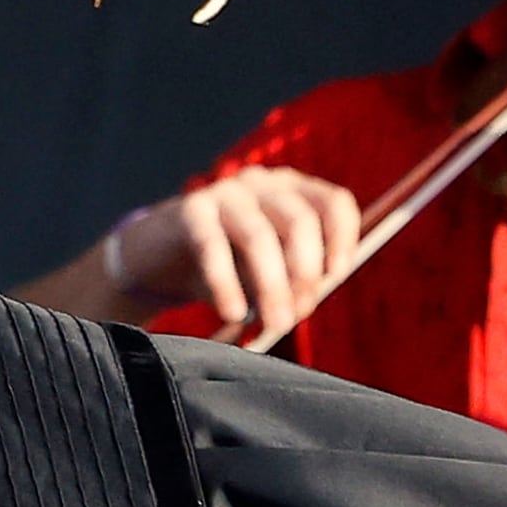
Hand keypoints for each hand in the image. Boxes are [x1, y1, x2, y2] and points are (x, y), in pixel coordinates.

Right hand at [103, 167, 359, 340]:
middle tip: (296, 315)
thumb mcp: (270, 271)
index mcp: (292, 191)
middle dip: (304, 274)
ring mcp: (224, 192)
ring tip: (274, 324)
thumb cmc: (230, 265)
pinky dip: (226, 284)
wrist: (164, 259)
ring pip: (259, 236)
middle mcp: (261, 183)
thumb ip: (294, 280)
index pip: (334, 202)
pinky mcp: (190, 209)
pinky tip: (232, 313)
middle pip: (300, 221)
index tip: (335, 277)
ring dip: (271, 287)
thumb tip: (304, 301)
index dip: (342, 239)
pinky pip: (213, 247)